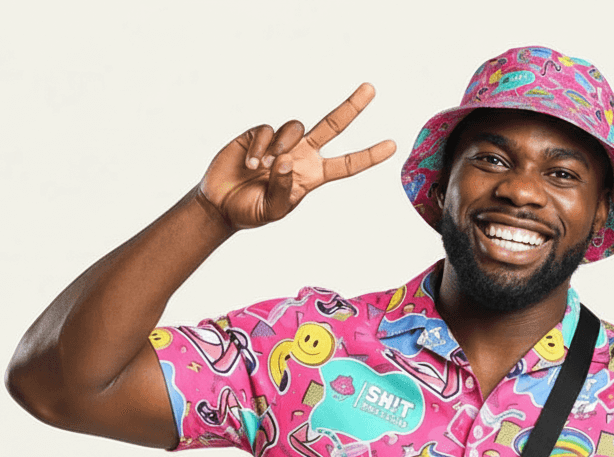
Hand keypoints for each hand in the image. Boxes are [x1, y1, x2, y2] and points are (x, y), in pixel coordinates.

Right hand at [197, 83, 395, 231]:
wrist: (221, 204)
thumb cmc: (252, 211)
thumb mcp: (274, 210)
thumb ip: (285, 190)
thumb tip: (288, 161)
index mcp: (313, 175)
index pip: (347, 164)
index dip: (368, 156)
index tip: (392, 145)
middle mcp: (302, 155)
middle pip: (332, 126)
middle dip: (352, 107)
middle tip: (371, 88)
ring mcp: (281, 142)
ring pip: (295, 127)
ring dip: (282, 145)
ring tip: (264, 167)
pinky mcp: (258, 134)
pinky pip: (267, 130)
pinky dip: (261, 145)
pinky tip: (251, 162)